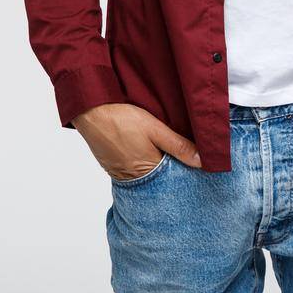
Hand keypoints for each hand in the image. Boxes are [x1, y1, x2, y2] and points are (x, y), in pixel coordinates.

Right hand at [74, 102, 200, 179]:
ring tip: (163, 153)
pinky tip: (145, 151)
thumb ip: (179, 146)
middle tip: (180, 158)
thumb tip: (202, 162)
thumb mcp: (156, 129)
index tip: (194, 164)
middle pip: (157, 180)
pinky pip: (131, 171)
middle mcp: (132, 178)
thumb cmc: (122, 119)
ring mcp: (119, 174)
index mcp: (146, 171)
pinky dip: (140, 164)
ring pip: (144, 175)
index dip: (183, 171)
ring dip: (154, 167)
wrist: (90, 112)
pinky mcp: (111, 167)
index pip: (171, 179)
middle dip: (169, 171)